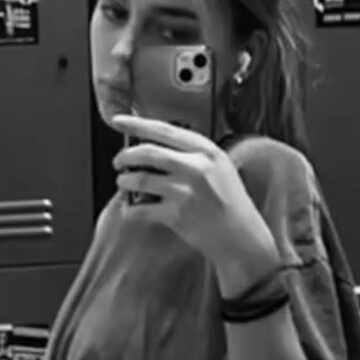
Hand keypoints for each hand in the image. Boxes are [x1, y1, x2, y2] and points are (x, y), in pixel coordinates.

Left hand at [112, 116, 275, 271]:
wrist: (241, 238)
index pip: (165, 130)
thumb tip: (158, 147)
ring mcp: (185, 191)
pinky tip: (130, 210)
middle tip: (118, 161)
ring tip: (124, 184)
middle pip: (147, 152)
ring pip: (139, 179)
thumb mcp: (221, 168)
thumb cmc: (231, 205)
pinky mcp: (176, 215)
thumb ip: (194, 155)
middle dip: (126, 156)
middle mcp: (196, 167)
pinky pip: (141, 208)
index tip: (118, 121)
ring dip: (124, 182)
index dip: (137, 124)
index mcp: (208, 151)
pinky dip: (130, 209)